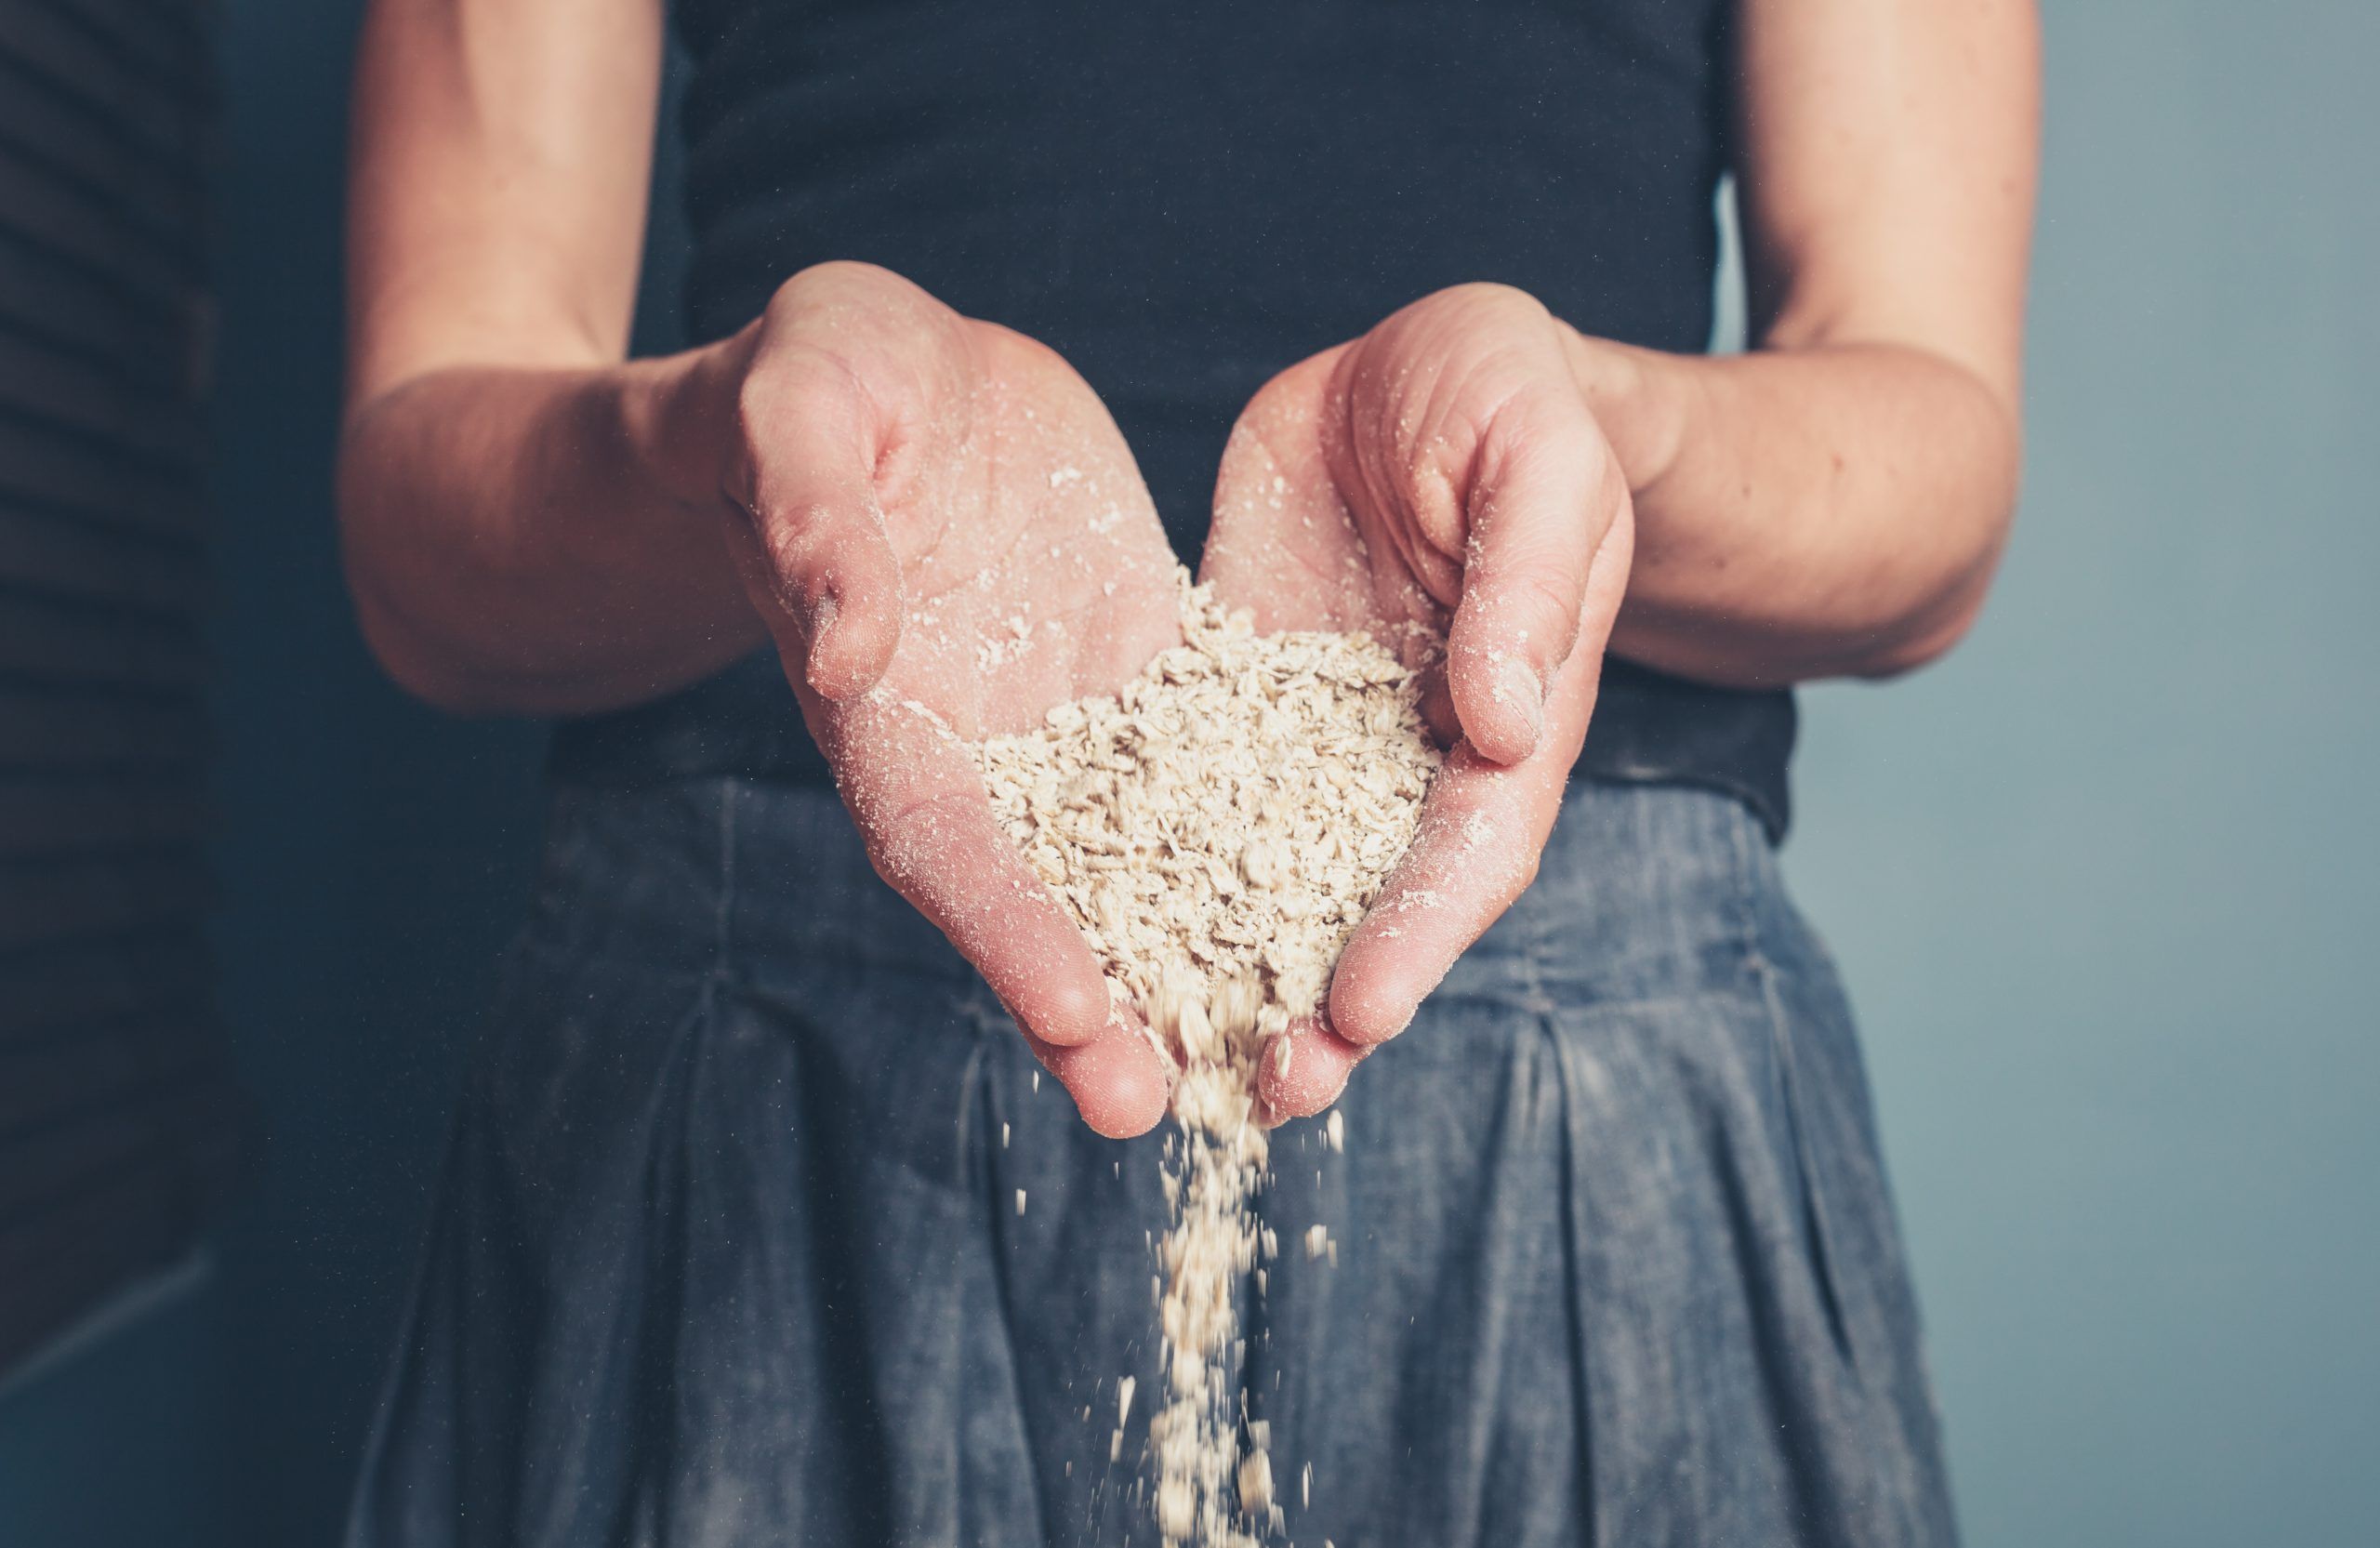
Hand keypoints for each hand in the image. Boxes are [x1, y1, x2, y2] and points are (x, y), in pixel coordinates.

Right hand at [708, 263, 1180, 1136]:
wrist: (891, 366)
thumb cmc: (815, 376)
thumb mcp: (803, 405)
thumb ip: (816, 519)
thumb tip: (849, 650)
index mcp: (878, 695)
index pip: (935, 833)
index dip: (998, 928)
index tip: (1068, 1015)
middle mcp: (975, 737)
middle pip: (1032, 891)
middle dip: (1088, 1004)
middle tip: (1157, 1111)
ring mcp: (1062, 717)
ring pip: (1129, 861)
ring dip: (1182, 958)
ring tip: (1259, 1063)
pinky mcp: (1136, 671)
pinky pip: (1203, 769)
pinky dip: (1250, 848)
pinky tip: (1323, 913)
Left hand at [1201, 283, 1635, 1119]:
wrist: (1422, 364)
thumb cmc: (1512, 397)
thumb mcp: (1535, 458)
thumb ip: (1526, 586)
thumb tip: (1499, 723)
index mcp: (1511, 710)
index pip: (1472, 848)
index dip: (1421, 935)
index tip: (1359, 1010)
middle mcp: (1418, 748)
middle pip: (1380, 898)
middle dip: (1331, 1002)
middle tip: (1268, 1094)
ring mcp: (1326, 731)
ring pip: (1285, 873)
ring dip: (1245, 969)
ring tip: (1188, 1064)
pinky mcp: (1245, 693)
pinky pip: (1201, 792)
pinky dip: (1169, 871)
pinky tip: (1113, 936)